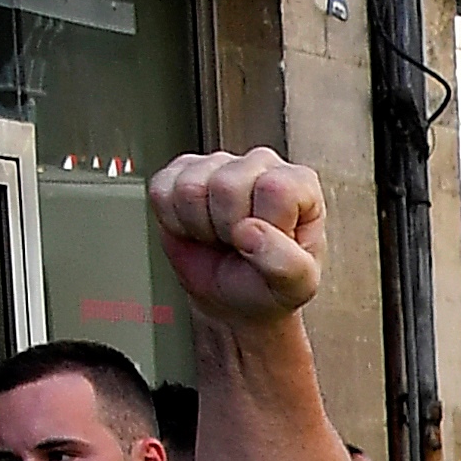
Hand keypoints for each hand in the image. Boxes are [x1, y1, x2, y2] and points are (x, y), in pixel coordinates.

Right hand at [147, 150, 330, 325]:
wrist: (232, 297)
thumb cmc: (268, 285)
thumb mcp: (294, 286)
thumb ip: (287, 263)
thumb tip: (250, 231)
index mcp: (299, 184)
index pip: (274, 189)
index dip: (262, 227)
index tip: (266, 246)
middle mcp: (262, 164)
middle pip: (226, 186)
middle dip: (227, 229)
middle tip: (239, 245)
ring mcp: (219, 162)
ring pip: (190, 188)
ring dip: (200, 226)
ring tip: (219, 237)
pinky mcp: (181, 169)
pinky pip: (161, 192)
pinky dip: (173, 222)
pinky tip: (197, 227)